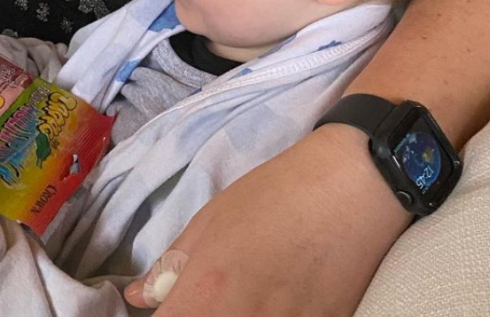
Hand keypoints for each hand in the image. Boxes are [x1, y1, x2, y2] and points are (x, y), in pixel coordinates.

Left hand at [123, 126, 410, 315]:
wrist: (352, 187)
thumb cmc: (275, 194)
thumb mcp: (211, 219)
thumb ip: (171, 264)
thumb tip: (138, 296)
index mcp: (206, 290)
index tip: (168, 307)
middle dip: (196, 316)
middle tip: (205, 299)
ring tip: (242, 296)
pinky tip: (273, 302)